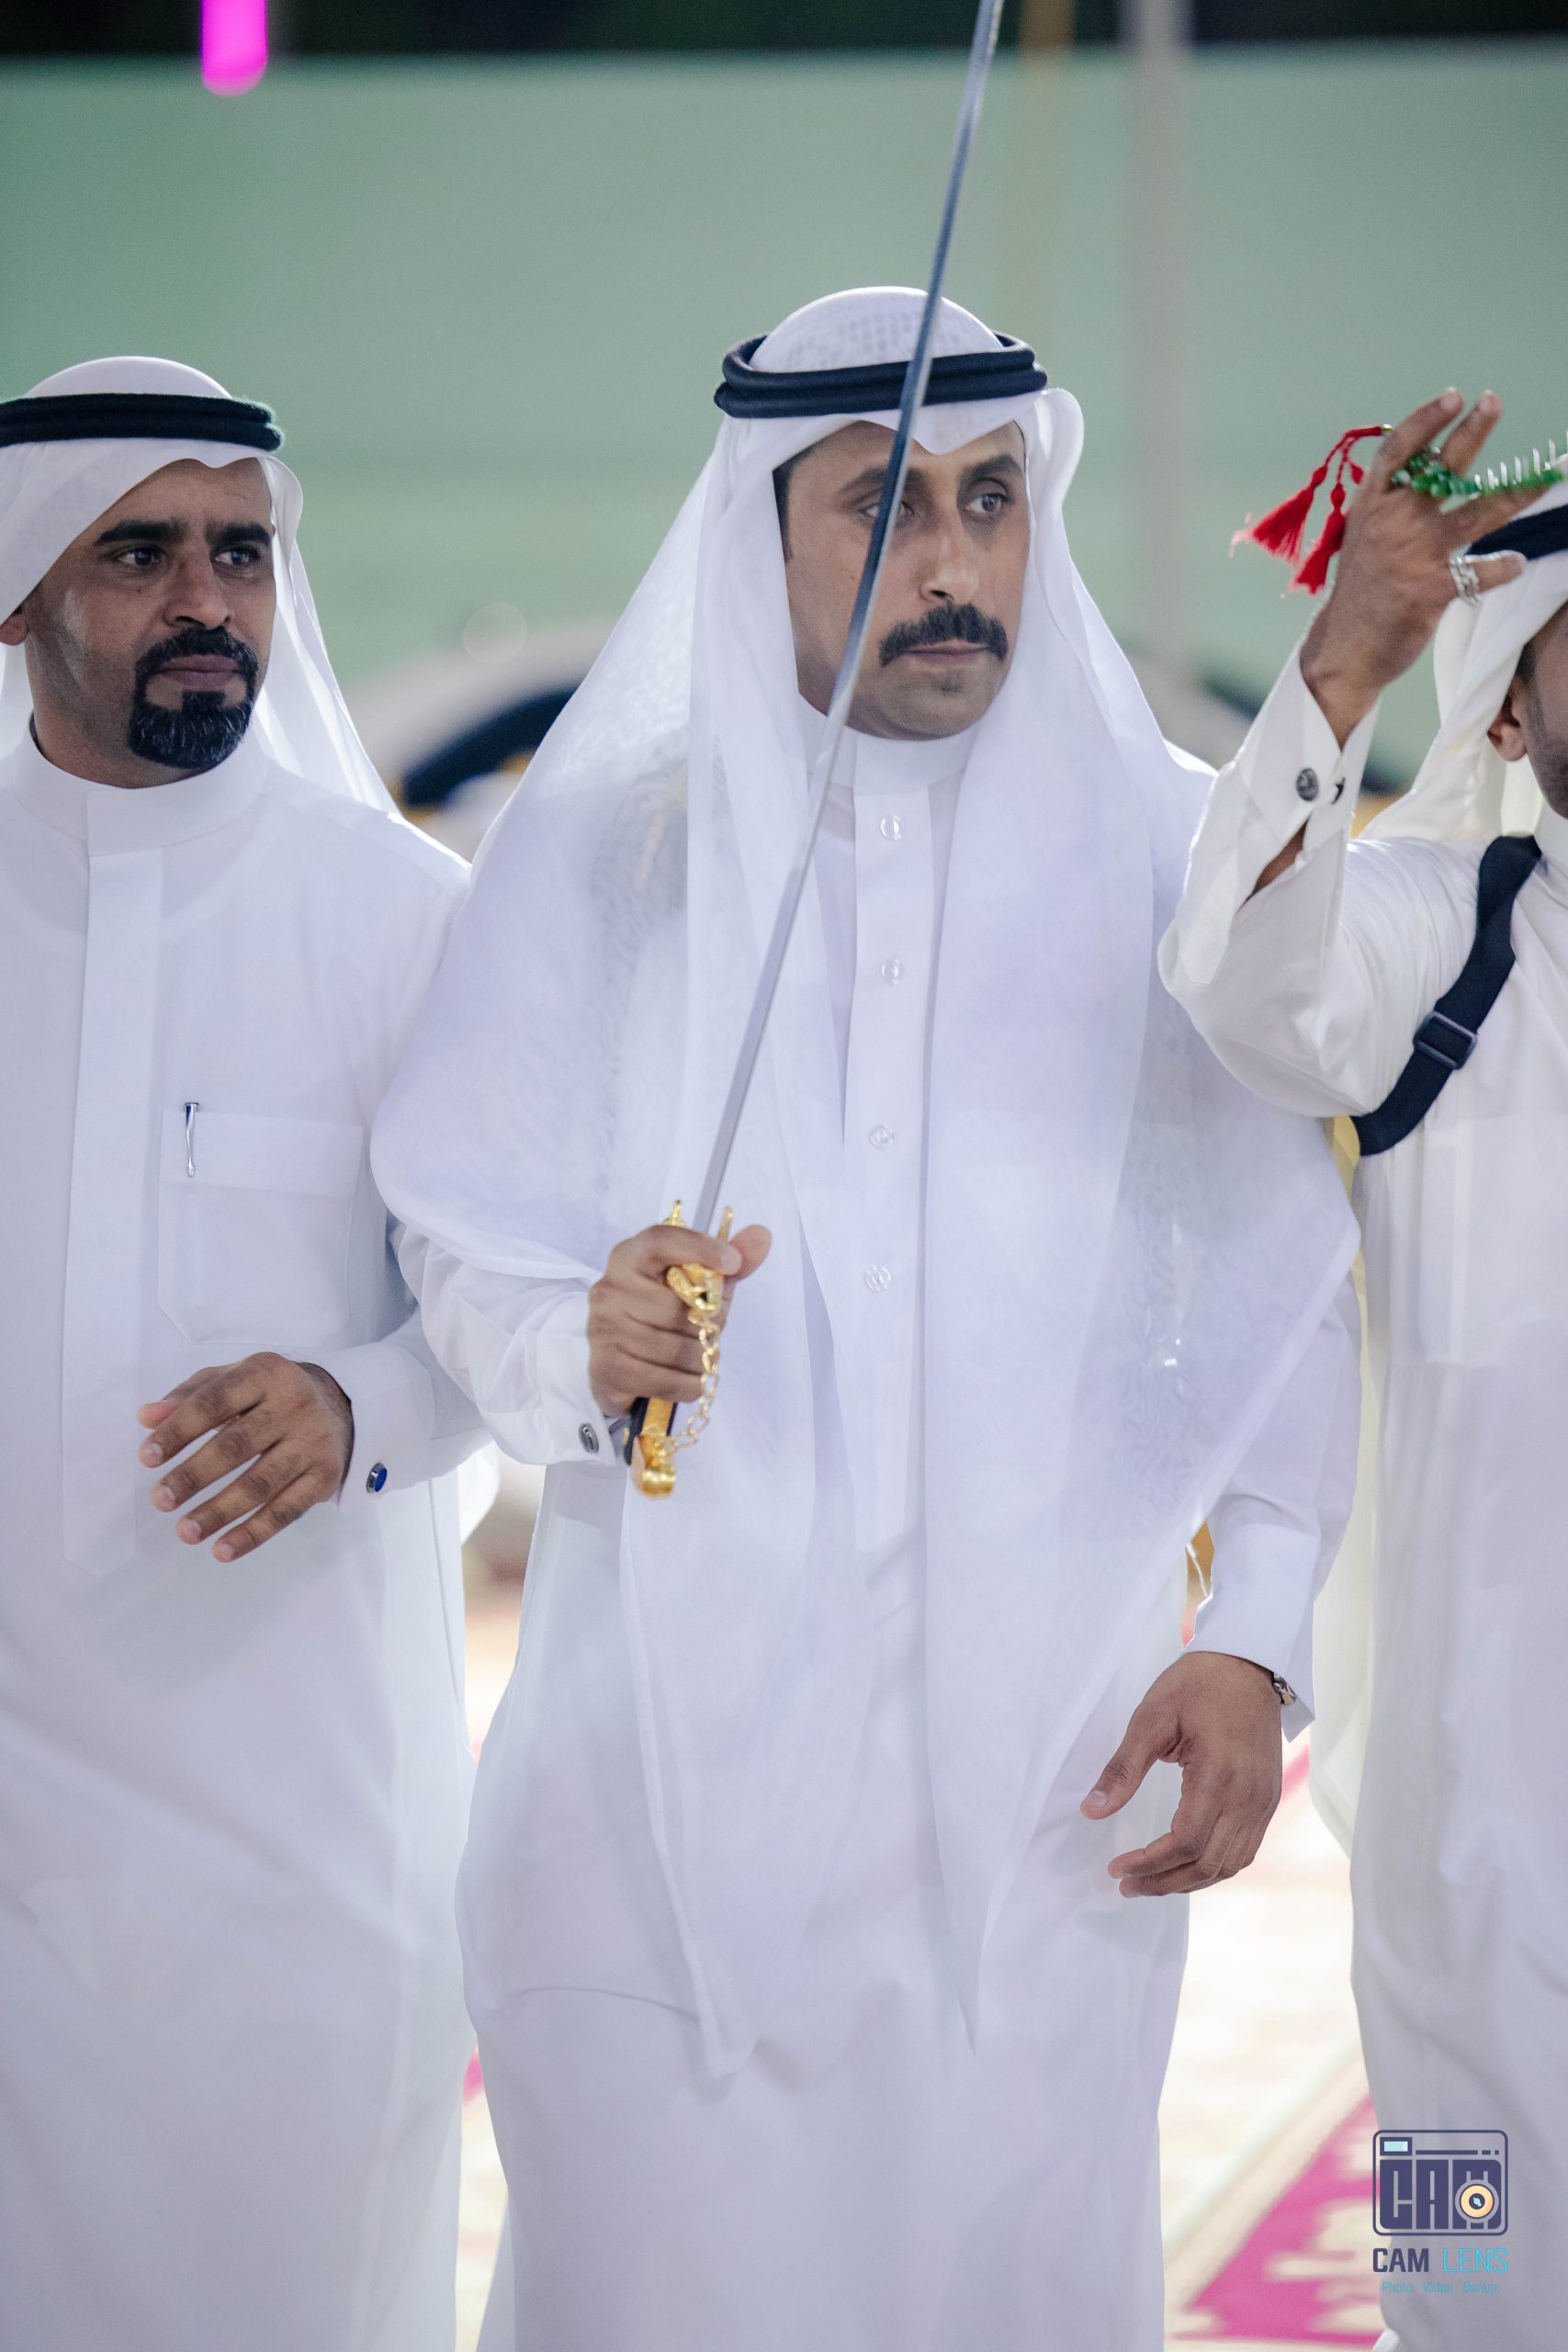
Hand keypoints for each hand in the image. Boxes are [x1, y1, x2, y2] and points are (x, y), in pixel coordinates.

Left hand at [137, 1353, 354, 1561]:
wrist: (340, 1404)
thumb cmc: (269, 1394)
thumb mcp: (233, 1379)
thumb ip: (189, 1395)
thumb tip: (147, 1418)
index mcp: (265, 1373)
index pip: (214, 1402)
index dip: (178, 1430)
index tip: (146, 1458)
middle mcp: (295, 1404)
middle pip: (237, 1446)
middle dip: (194, 1475)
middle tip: (160, 1499)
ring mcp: (314, 1442)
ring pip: (261, 1484)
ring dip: (218, 1511)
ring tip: (184, 1532)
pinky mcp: (326, 1476)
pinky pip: (286, 1511)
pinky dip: (253, 1534)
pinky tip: (222, 1550)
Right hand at [587, 1220, 771, 1417]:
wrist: (621, 1363)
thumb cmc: (664, 1316)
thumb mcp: (699, 1286)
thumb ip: (730, 1262)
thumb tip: (762, 1235)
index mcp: (630, 1257)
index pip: (660, 1241)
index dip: (699, 1249)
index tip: (733, 1263)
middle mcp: (610, 1288)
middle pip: (678, 1307)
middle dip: (706, 1327)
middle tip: (706, 1332)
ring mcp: (603, 1328)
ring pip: (676, 1349)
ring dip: (699, 1360)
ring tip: (696, 1358)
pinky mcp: (607, 1367)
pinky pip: (665, 1380)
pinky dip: (688, 1385)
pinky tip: (688, 1380)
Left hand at [1081, 1651, 1283, 1897]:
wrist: (1249, 1665)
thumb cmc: (1198, 1684)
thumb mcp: (1151, 1717)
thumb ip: (1124, 1767)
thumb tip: (1092, 1810)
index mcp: (1218, 1774)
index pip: (1185, 1841)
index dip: (1149, 1863)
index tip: (1116, 1869)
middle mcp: (1248, 1797)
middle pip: (1208, 1864)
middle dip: (1164, 1882)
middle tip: (1126, 1885)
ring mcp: (1263, 1801)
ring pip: (1229, 1864)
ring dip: (1189, 1882)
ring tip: (1151, 1883)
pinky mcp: (1268, 1800)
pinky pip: (1245, 1850)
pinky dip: (1214, 1867)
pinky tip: (1186, 1866)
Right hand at [1300, 390, 1539, 744]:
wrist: (1344, 648)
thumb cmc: (1361, 591)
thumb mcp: (1363, 538)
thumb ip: (1392, 505)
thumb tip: (1429, 468)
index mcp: (1372, 507)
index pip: (1398, 452)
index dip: (1425, 420)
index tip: (1453, 396)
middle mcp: (1393, 523)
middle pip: (1440, 468)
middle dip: (1471, 431)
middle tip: (1493, 400)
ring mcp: (1413, 555)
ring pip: (1477, 513)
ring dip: (1515, 493)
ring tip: (1546, 478)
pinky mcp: (1431, 590)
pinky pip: (1479, 572)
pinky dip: (1501, 568)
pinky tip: (1516, 563)